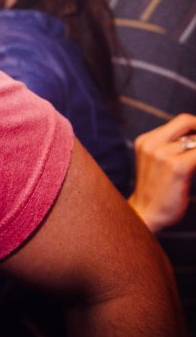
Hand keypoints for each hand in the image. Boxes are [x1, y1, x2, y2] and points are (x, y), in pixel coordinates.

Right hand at [128, 113, 195, 231]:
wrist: (146, 215)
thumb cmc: (156, 192)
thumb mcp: (157, 162)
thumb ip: (173, 147)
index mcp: (145, 141)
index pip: (180, 122)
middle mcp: (151, 144)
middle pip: (186, 121)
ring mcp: (162, 154)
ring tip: (195, 162)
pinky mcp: (177, 166)